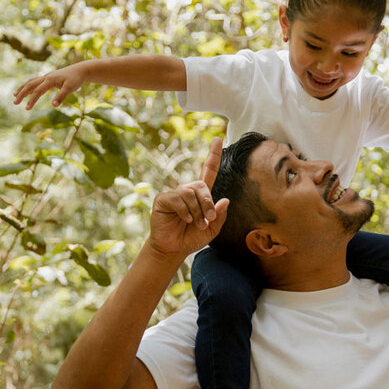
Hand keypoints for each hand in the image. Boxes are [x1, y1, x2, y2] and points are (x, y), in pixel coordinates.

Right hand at [13, 63, 86, 109]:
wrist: (80, 70)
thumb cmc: (76, 80)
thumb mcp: (70, 89)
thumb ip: (61, 96)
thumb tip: (53, 105)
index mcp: (50, 80)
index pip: (37, 91)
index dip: (32, 100)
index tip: (27, 108)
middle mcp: (46, 77)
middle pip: (30, 85)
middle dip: (22, 94)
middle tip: (15, 102)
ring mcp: (47, 77)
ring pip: (31, 82)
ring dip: (23, 88)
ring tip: (15, 95)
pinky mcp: (49, 78)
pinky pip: (36, 81)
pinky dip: (30, 85)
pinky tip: (28, 90)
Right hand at [148, 138, 228, 256]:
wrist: (174, 249)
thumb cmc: (192, 238)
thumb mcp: (212, 229)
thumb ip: (219, 216)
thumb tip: (225, 200)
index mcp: (201, 195)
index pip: (208, 171)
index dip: (214, 155)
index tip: (219, 139)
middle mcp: (188, 191)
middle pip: (202, 186)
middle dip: (207, 204)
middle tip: (208, 221)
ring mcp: (175, 194)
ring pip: (190, 193)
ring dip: (197, 211)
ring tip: (195, 224)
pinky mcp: (163, 199)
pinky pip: (178, 199)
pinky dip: (185, 211)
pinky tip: (185, 220)